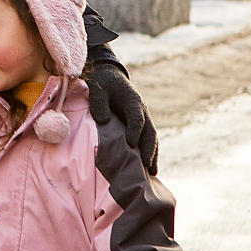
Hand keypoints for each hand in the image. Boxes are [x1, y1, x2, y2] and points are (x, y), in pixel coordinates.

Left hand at [83, 58, 159, 174]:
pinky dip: (149, 153)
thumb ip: (99, 103)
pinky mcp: (139, 125)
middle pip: (149, 131)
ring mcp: (143, 118)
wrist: (109, 78)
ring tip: (152, 172)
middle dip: (149, 148)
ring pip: (151, 137)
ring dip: (153, 154)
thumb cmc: (102, 85)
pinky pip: (147, 140)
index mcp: (133, 100)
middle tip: (147, 165)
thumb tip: (103, 120)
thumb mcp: (97, 90)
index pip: (137, 117)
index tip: (131, 144)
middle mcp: (142, 111)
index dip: (135, 130)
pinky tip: (148, 168)